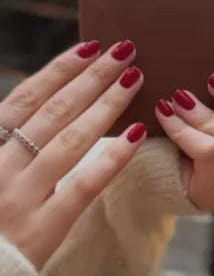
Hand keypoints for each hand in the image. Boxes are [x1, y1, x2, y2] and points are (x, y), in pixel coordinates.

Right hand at [0, 40, 145, 268]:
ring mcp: (20, 197)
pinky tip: (138, 134)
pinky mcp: (42, 229)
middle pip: (53, 111)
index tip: (91, 46)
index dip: (60, 69)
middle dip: (92, 77)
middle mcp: (0, 166)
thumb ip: (8, 140)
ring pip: (70, 140)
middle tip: (125, 50)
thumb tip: (40, 103)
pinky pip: (83, 185)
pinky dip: (111, 157)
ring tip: (134, 79)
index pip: (26, 98)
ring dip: (106, 105)